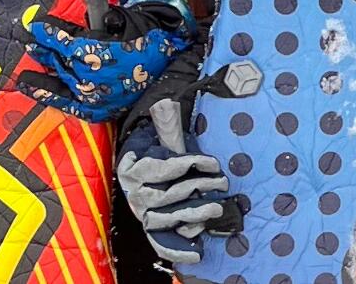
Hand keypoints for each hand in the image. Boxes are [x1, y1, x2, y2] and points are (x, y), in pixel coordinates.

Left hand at [18, 3, 189, 122]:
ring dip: (41, 69)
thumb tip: (93, 13)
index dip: (49, 31)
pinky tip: (33, 88)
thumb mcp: (133, 24)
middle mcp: (87, 74)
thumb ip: (108, 18)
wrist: (173, 80)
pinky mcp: (94, 109)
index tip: (39, 25)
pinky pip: (64, 102)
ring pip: (57, 79)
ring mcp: (89, 94)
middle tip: (33, 39)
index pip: (62, 39)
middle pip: (58, 57)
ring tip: (28, 62)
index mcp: (96, 52)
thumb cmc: (155, 48)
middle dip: (45, 46)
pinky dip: (46, 94)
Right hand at [119, 104, 244, 265]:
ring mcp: (143, 213)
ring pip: (166, 219)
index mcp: (133, 168)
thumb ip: (165, 123)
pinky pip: (162, 243)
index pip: (159, 169)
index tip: (211, 163)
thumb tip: (166, 103)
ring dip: (194, 215)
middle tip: (223, 183)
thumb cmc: (156, 150)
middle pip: (166, 196)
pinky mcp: (154, 228)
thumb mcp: (160, 135)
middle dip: (198, 188)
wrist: (141, 167)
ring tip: (217, 209)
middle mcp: (135, 194)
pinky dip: (178, 250)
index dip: (186, 166)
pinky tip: (197, 253)